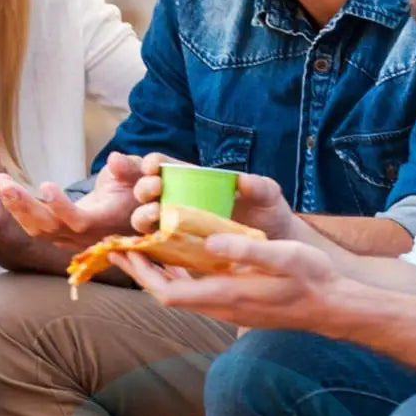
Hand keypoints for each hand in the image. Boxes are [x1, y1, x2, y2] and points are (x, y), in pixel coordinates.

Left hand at [0, 151, 144, 249]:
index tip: (46, 185)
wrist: (130, 214)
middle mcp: (85, 236)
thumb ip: (129, 168)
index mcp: (105, 221)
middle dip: (25, 206)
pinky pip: (34, 228)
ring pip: (37, 230)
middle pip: (50, 228)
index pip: (79, 221)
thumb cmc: (134, 191)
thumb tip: (116, 159)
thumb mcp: (139, 175)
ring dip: (16, 207)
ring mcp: (70, 238)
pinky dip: (17, 210)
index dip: (61, 207)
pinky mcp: (59, 235)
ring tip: (0, 183)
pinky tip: (4, 189)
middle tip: (4, 184)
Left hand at [108, 234, 347, 330]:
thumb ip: (246, 251)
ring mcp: (228, 307)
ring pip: (181, 293)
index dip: (143, 275)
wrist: (333, 307)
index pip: (170, 293)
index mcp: (228, 295)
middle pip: (168, 294)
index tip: (126, 251)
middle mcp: (222, 306)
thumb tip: (207, 242)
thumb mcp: (285, 257)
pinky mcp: (235, 303)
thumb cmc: (313, 280)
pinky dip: (179, 273)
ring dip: (158, 273)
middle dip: (142, 272)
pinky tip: (177, 255)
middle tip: (121, 246)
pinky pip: (196, 290)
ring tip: (140, 247)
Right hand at [132, 153, 300, 239]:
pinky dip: (146, 246)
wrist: (273, 248)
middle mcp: (179, 202)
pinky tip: (147, 245)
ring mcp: (176, 228)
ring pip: (144, 220)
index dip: (152, 163)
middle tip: (154, 189)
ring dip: (142, 216)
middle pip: (147, 192)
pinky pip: (155, 249)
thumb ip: (259, 186)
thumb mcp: (268, 196)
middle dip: (143, 187)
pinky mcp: (177, 252)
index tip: (153, 166)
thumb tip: (243, 180)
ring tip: (155, 215)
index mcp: (194, 181)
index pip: (163, 166)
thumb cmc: (268, 214)